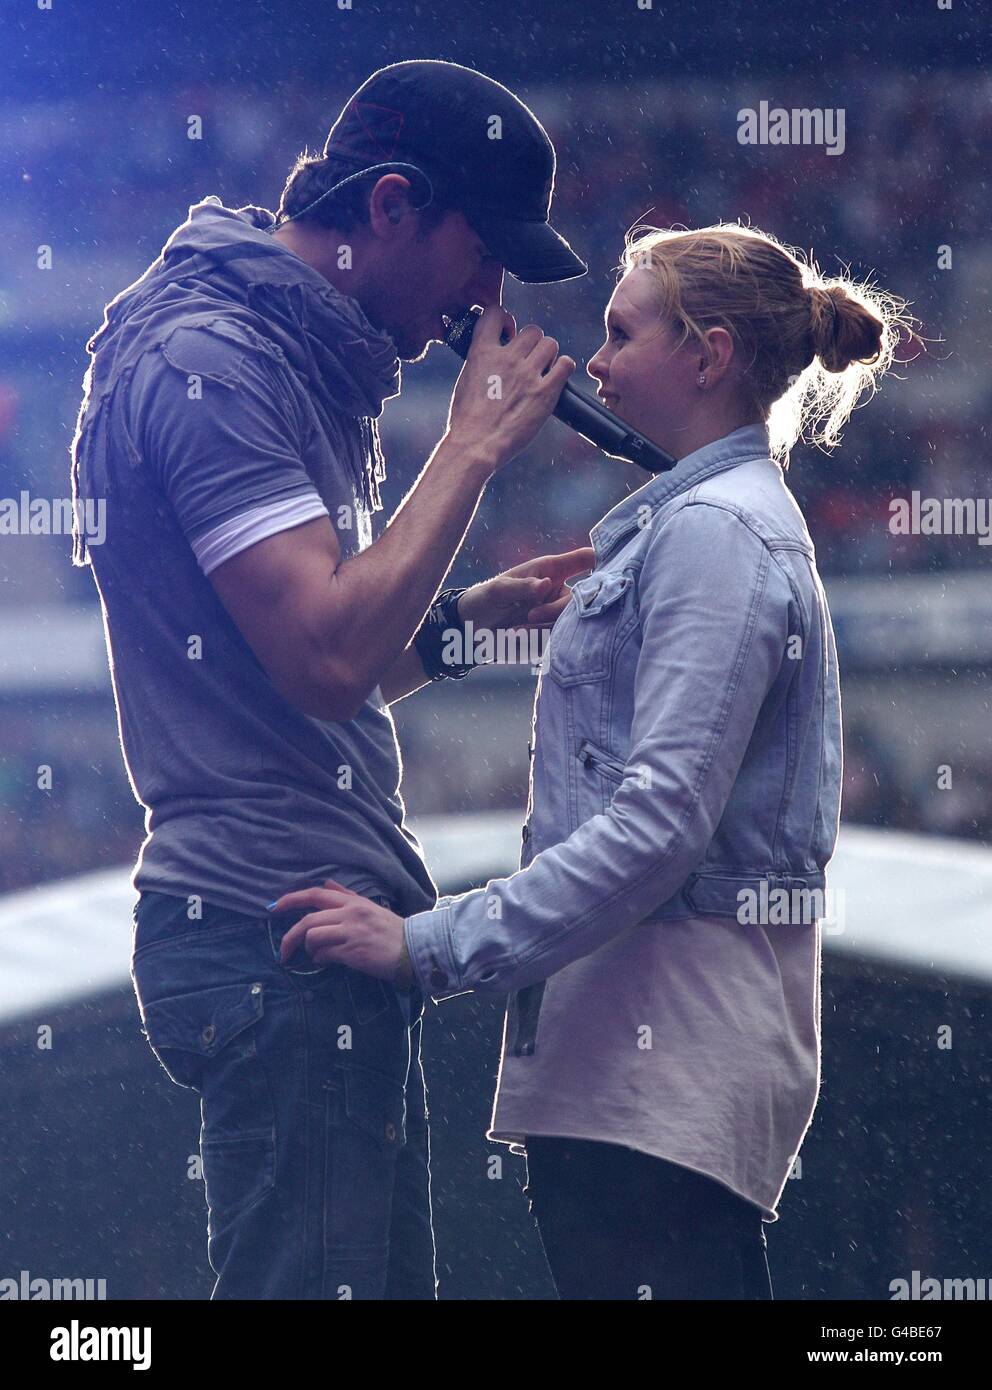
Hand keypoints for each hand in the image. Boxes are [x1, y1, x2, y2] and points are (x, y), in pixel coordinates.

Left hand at [272, 880, 409, 984]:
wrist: (414, 949)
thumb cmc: (392, 930)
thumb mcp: (370, 907)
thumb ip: (347, 896)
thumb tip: (326, 884)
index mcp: (353, 902)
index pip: (315, 895)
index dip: (291, 899)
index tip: (274, 908)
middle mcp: (350, 914)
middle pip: (308, 919)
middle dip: (290, 936)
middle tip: (282, 950)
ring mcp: (351, 933)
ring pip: (313, 936)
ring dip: (309, 949)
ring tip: (316, 955)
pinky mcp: (353, 952)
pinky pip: (324, 955)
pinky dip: (320, 960)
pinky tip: (326, 962)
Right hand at [445, 305, 575, 472]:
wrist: (476, 446)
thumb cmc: (467, 420)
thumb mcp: (466, 380)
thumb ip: (482, 360)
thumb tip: (495, 352)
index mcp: (482, 352)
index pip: (495, 313)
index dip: (505, 320)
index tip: (507, 334)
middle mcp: (506, 358)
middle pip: (532, 330)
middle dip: (531, 344)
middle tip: (528, 362)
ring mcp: (527, 374)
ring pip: (550, 344)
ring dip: (548, 356)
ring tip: (541, 372)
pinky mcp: (545, 392)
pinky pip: (566, 364)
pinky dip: (562, 369)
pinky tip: (554, 380)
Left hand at [457, 547, 595, 641]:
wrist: (471, 632)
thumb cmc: (484, 600)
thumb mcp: (497, 591)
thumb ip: (521, 587)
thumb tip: (546, 584)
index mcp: (551, 570)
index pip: (584, 559)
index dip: (601, 559)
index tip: (605, 566)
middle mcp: (559, 591)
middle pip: (581, 600)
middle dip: (554, 612)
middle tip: (529, 617)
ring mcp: (557, 614)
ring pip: (566, 625)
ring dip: (538, 631)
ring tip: (512, 632)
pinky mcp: (550, 635)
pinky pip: (554, 641)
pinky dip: (533, 643)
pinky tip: (514, 639)